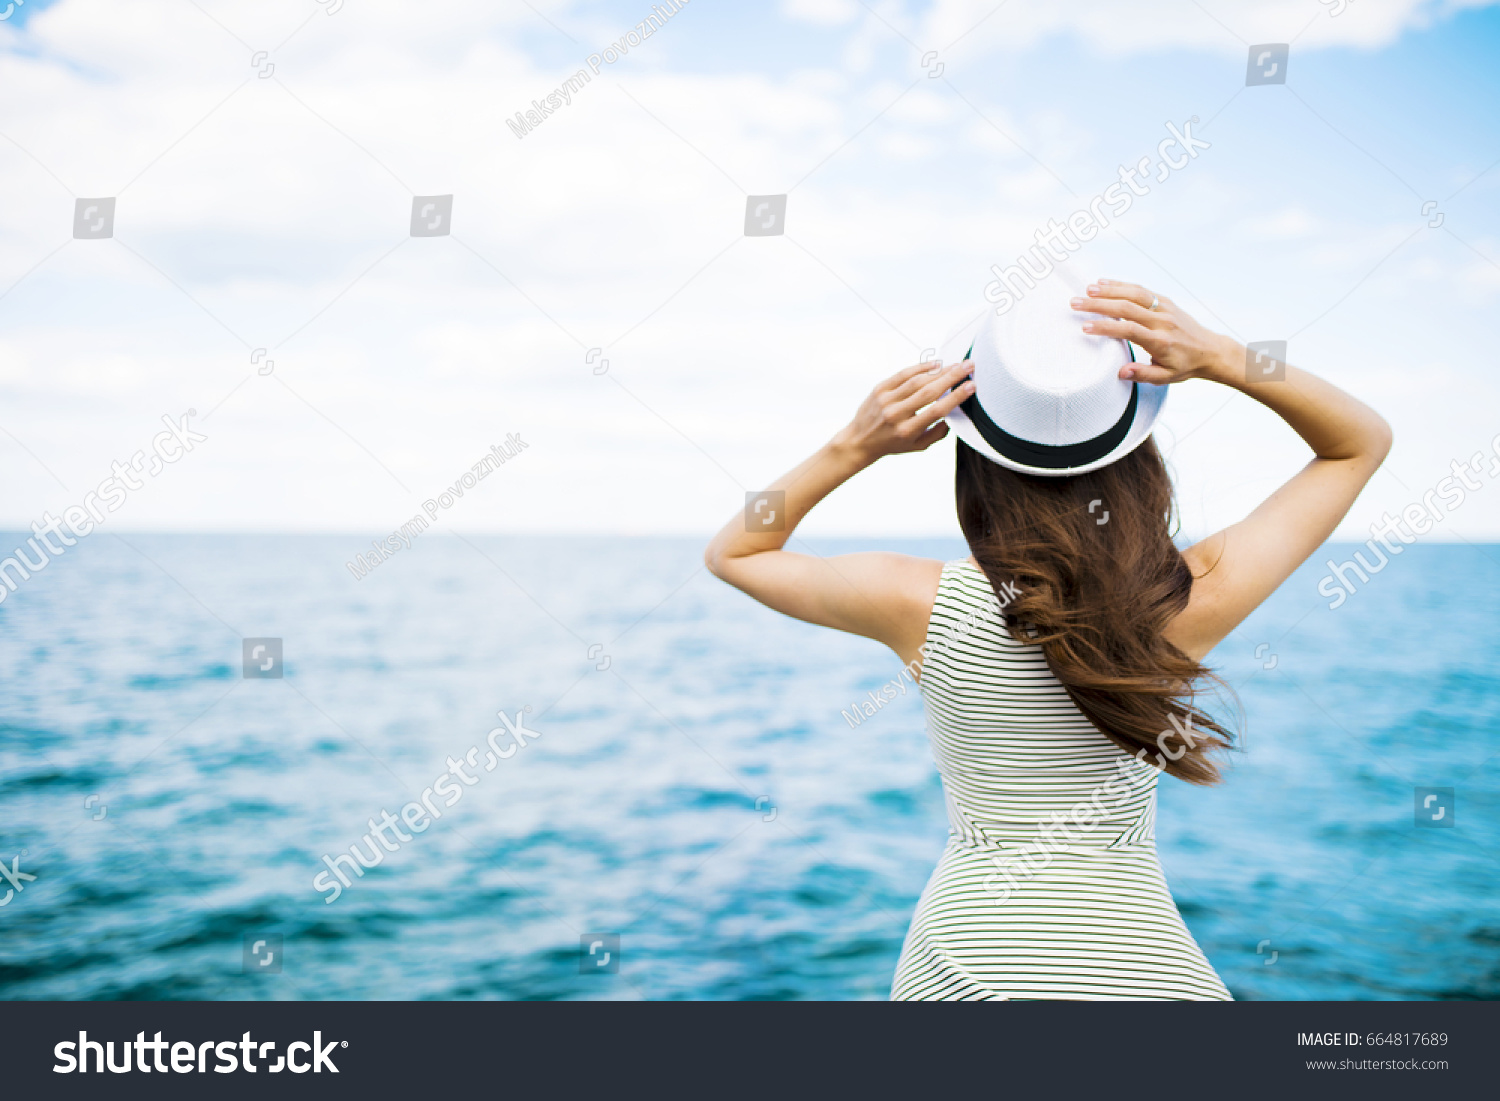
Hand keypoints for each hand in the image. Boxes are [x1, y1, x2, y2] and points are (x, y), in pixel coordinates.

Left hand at [834, 359, 974, 462]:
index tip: (972, 386)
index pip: (937, 411)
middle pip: (929, 391)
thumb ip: (938, 433)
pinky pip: (903, 374)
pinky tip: (935, 364)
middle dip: (952, 377)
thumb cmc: (893, 443)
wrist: (860, 440)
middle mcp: (896, 414)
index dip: (956, 397)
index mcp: (907, 431)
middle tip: (969, 366)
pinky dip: (920, 367)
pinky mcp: (880, 389)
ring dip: (939, 371)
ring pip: (917, 380)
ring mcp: (886, 400)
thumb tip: (954, 412)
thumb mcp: (918, 446)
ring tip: (956, 365)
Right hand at [1069, 279, 1236, 384]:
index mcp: (1160, 341)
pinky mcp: (1165, 301)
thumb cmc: (1185, 366)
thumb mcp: (1165, 377)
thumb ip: (1142, 374)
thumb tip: (1121, 372)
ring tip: (1087, 289)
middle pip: (1126, 308)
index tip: (1085, 326)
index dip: (1106, 327)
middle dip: (1098, 304)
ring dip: (1109, 289)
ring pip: (1134, 293)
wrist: (1210, 350)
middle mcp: (1162, 321)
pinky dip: (1122, 284)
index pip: (1129, 330)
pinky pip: (1141, 290)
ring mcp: (1164, 308)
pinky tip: (1104, 283)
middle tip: (1075, 302)